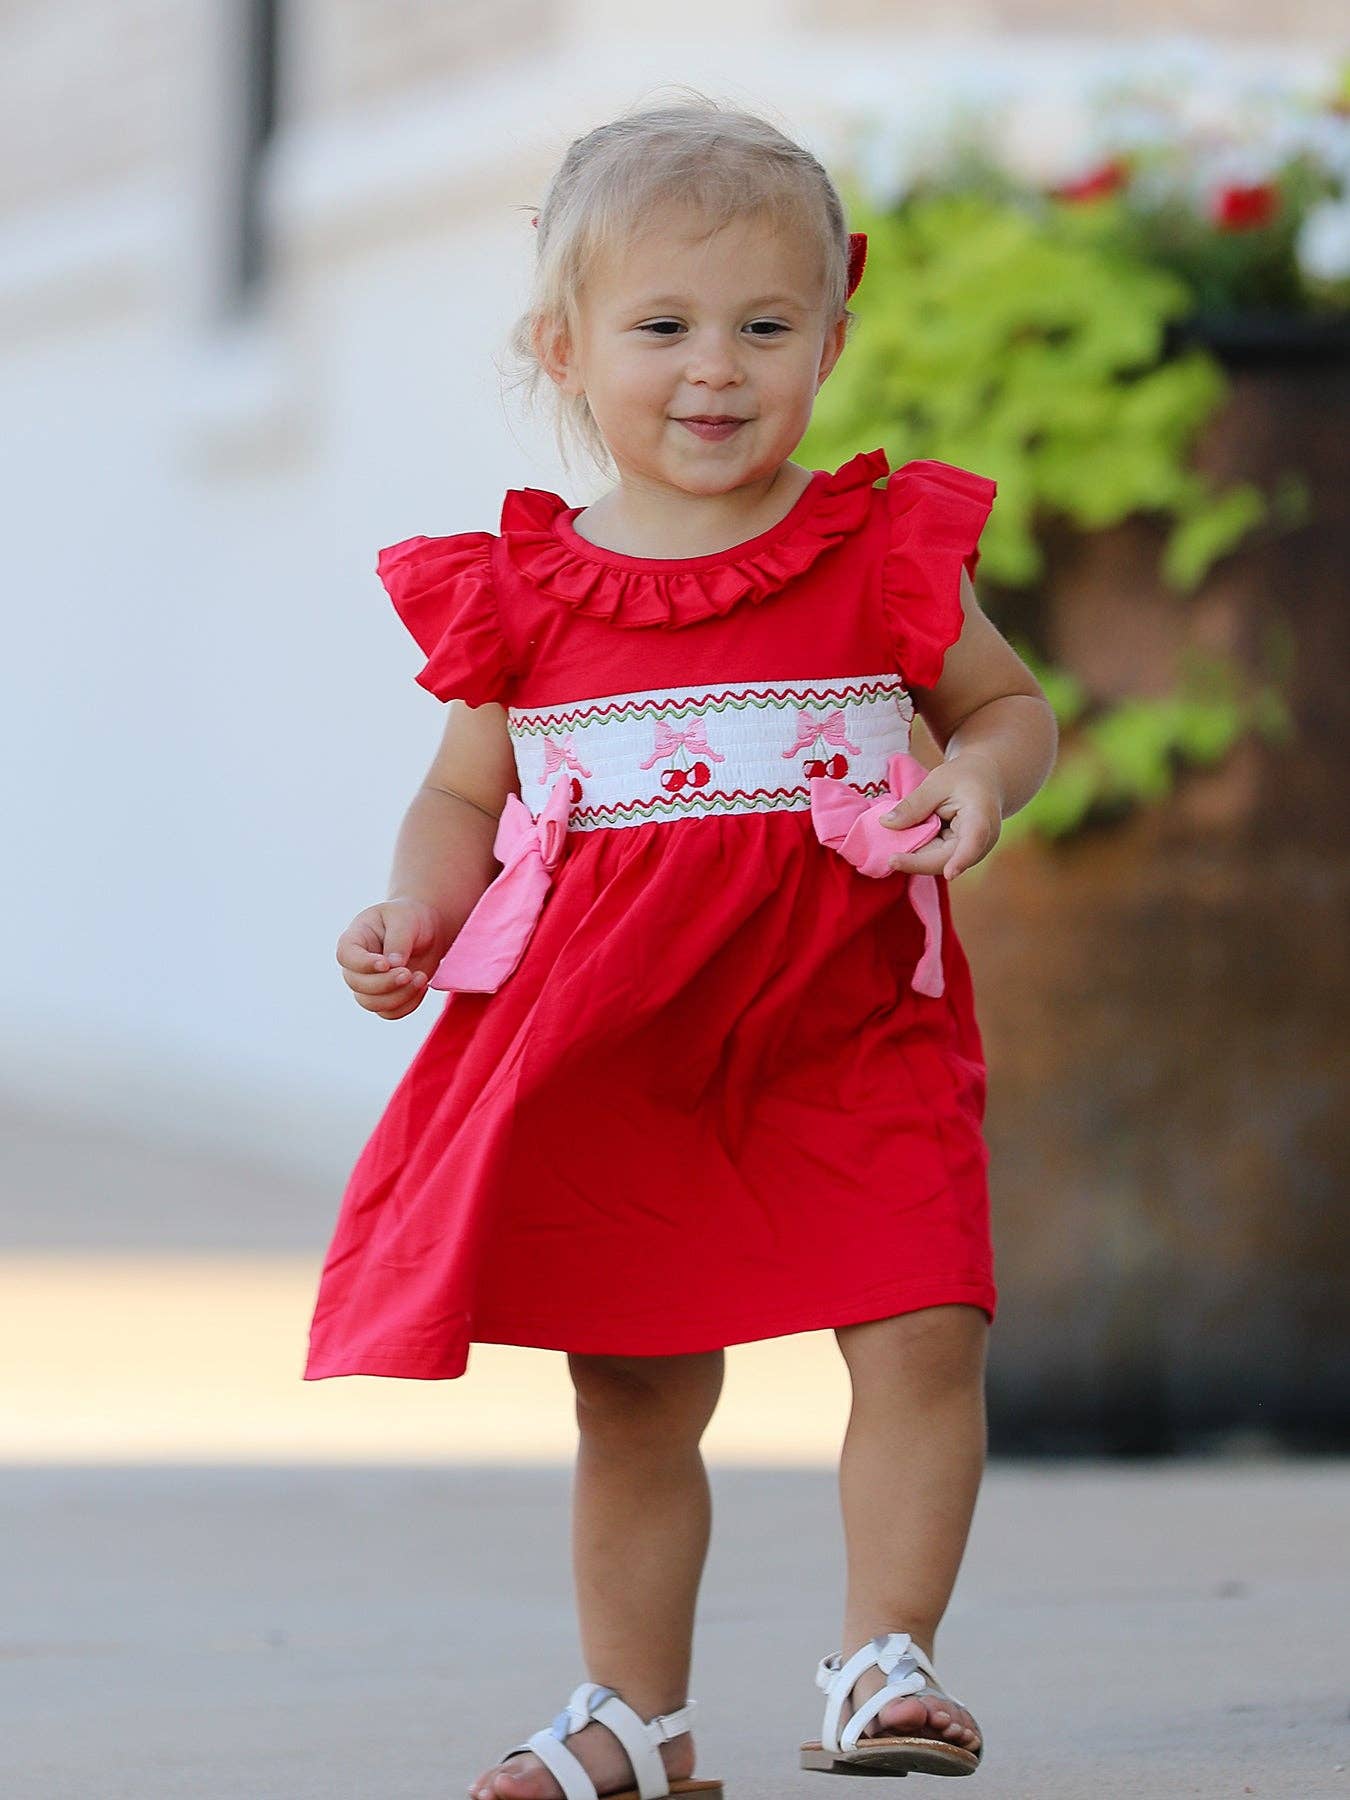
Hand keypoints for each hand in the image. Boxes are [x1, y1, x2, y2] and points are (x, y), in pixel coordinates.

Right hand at [336, 897, 452, 1017]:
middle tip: (410, 972)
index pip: (346, 956)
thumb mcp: (405, 919)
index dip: (363, 964)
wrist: (428, 930)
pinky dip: (408, 1004)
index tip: (386, 963)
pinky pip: (390, 1013)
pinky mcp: (385, 998)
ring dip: (399, 996)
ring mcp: (368, 984)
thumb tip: (394, 965)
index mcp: (355, 938)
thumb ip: (398, 940)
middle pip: (357, 984)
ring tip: (421, 977)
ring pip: (372, 1003)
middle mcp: (356, 965)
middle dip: (385, 983)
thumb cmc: (411, 918)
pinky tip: (421, 986)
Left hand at [881, 753, 1002, 880]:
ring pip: (939, 863)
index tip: (950, 874)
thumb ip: (914, 804)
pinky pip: (935, 859)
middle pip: (948, 860)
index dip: (961, 859)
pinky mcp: (958, 855)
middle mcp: (981, 842)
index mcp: (981, 818)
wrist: (985, 781)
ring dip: (916, 857)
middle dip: (918, 861)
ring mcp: (971, 852)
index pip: (973, 841)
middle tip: (891, 859)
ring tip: (896, 848)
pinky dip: (919, 852)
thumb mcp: (937, 783)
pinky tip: (905, 844)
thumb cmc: (964, 778)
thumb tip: (886, 823)